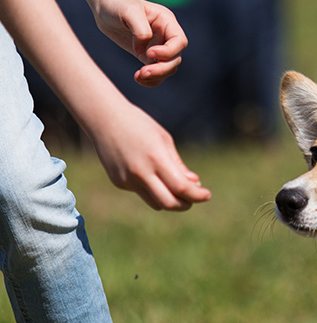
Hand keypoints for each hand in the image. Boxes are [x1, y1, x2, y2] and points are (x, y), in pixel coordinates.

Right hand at [91, 100, 210, 210]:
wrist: (103, 118)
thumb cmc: (139, 125)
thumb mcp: (164, 140)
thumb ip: (178, 165)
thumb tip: (194, 184)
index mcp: (156, 158)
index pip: (181, 188)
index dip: (197, 195)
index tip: (207, 195)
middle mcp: (140, 173)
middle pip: (169, 203)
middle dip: (185, 204)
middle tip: (194, 198)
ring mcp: (127, 180)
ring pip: (156, 203)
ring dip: (170, 200)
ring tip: (177, 188)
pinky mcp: (119, 182)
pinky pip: (142, 193)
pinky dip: (152, 189)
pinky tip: (149, 173)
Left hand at [93, 0, 187, 86]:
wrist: (104, 7)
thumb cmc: (117, 4)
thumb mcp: (128, 11)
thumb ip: (141, 29)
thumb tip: (144, 51)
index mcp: (167, 22)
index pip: (179, 41)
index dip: (168, 51)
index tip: (149, 53)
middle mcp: (166, 36)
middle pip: (175, 59)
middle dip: (161, 68)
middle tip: (143, 72)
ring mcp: (159, 47)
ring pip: (168, 68)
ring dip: (156, 76)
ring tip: (138, 76)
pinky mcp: (148, 57)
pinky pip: (157, 73)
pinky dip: (150, 80)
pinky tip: (137, 78)